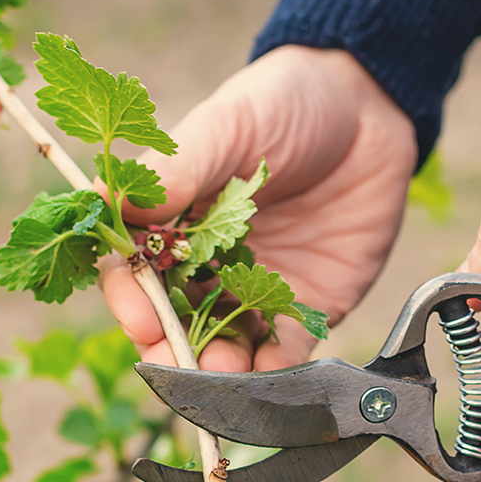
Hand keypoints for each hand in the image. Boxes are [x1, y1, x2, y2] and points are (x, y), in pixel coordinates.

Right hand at [101, 45, 415, 371]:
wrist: (370, 109)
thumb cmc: (285, 103)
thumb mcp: (227, 125)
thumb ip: (177, 168)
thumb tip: (110, 201)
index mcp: (173, 221)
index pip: (134, 273)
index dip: (131, 298)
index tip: (138, 313)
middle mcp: (207, 264)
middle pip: (172, 323)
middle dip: (168, 349)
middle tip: (174, 362)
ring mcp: (255, 288)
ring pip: (223, 346)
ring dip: (216, 371)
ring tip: (221, 376)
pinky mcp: (307, 306)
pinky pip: (283, 352)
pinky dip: (272, 373)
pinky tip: (268, 378)